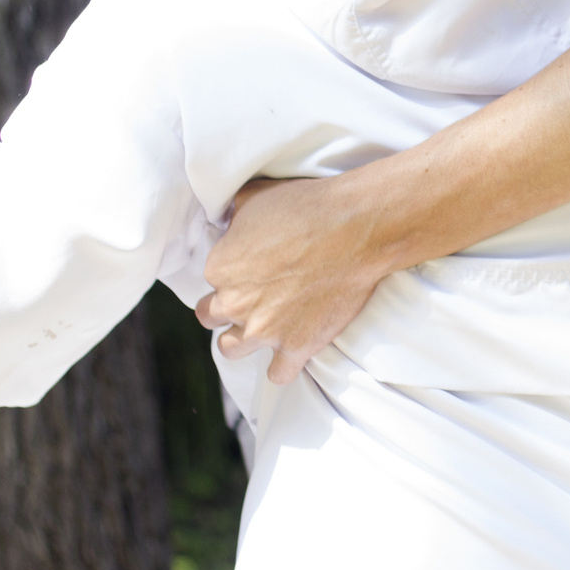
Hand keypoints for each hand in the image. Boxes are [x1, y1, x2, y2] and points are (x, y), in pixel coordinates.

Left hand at [195, 174, 395, 383]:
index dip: (230, 274)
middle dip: (230, 307)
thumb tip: (225, 216)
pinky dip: (282, 365)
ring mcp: (265, 329)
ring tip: (264, 325)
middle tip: (255, 295)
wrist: (360, 228)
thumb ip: (232, 211)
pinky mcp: (297, 346)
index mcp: (220, 267)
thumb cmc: (311, 207)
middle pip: (211, 317)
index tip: (250, 269)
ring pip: (231, 349)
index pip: (209, 280)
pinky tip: (291, 351)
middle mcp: (235, 302)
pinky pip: (278, 374)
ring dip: (243, 338)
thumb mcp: (258, 195)